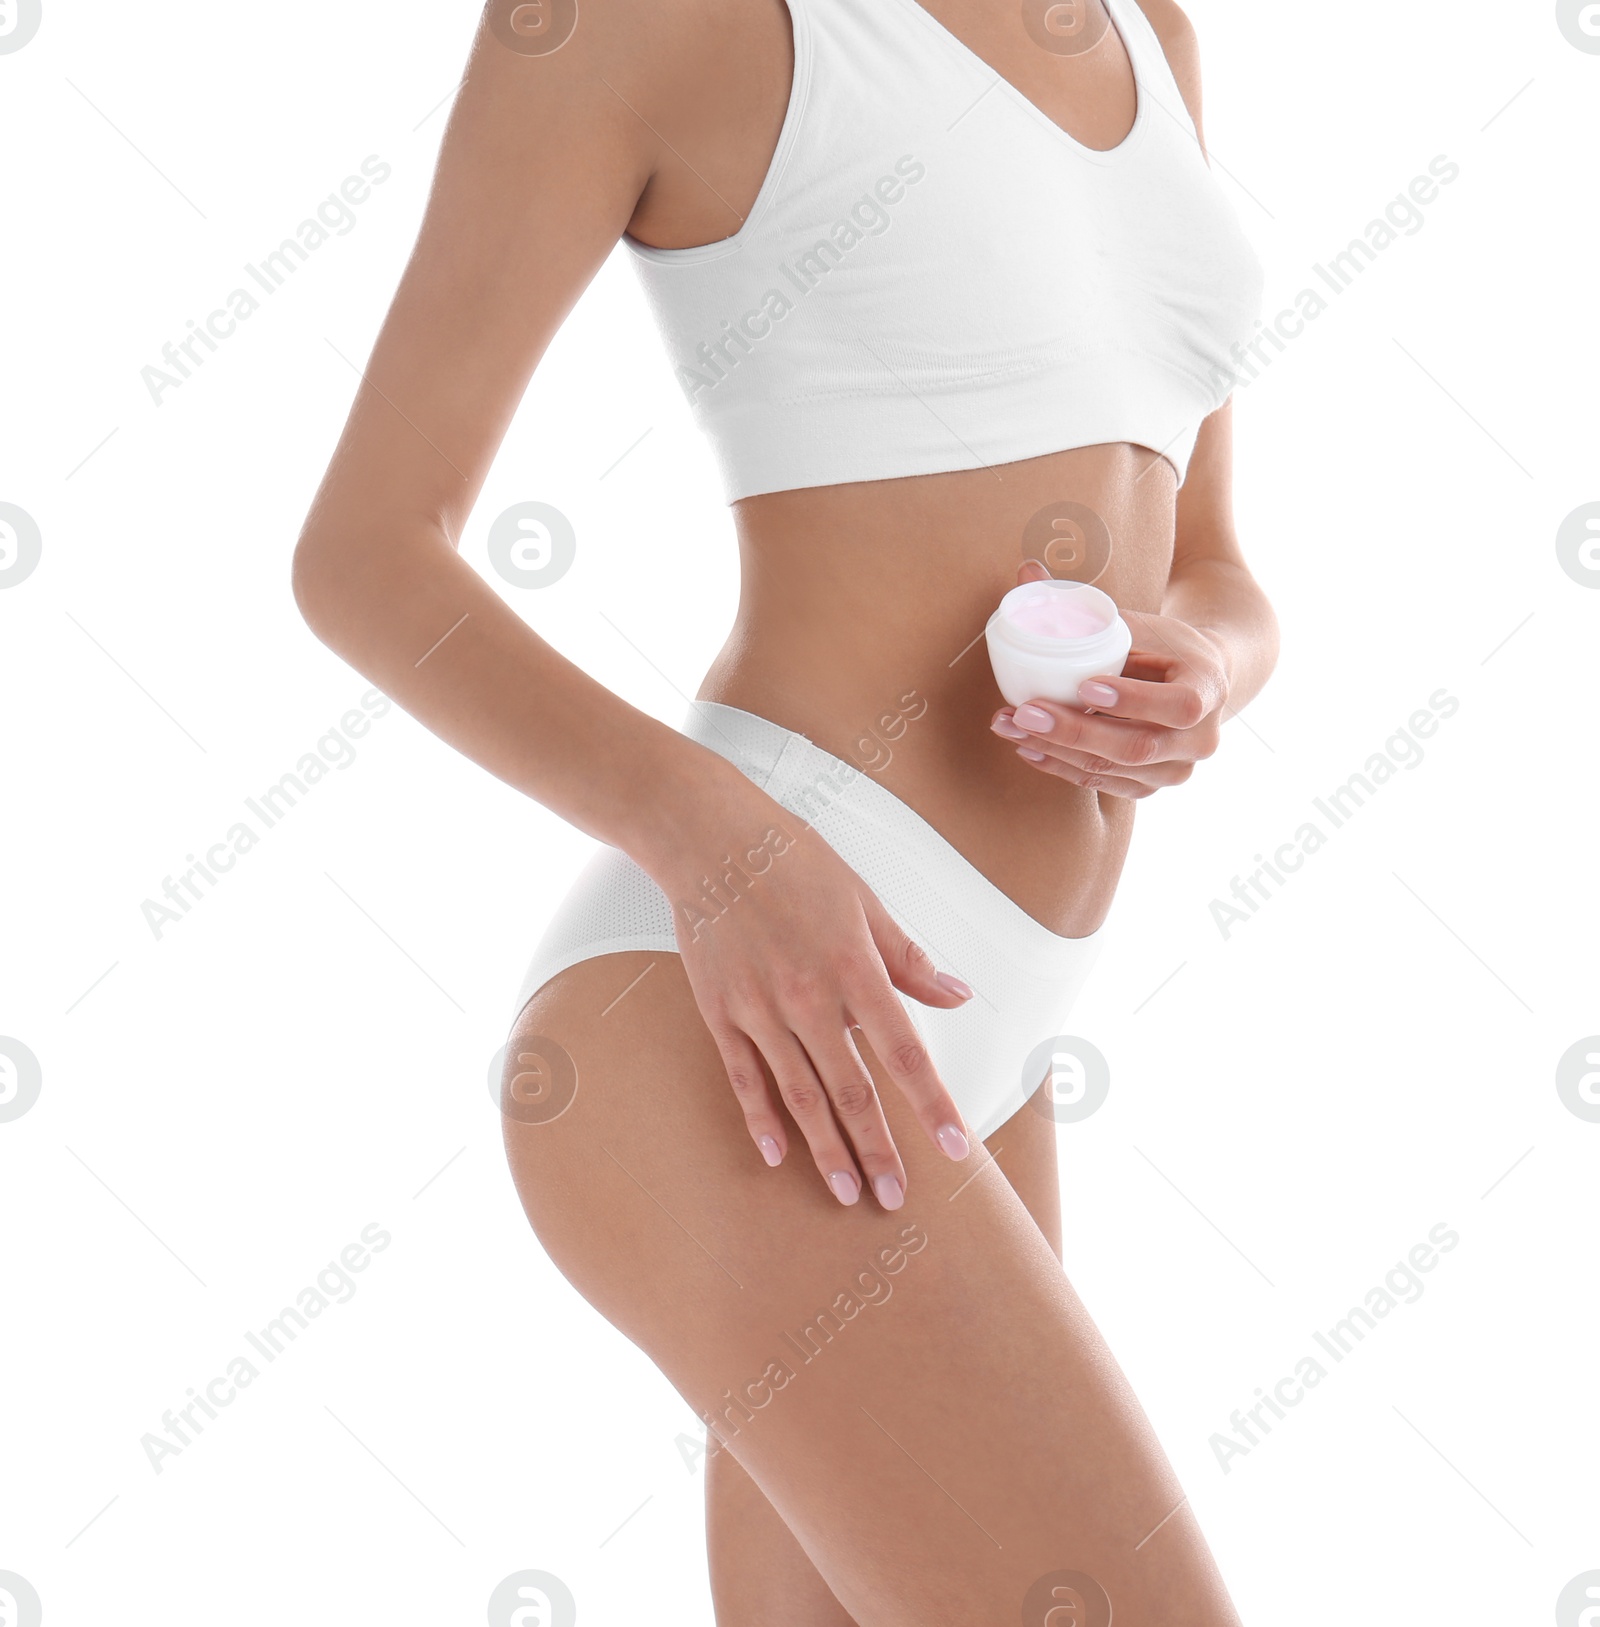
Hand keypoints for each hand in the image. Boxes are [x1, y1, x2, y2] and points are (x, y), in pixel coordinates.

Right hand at [640, 762, 975, 1208]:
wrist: (708, 838)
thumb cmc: (794, 859)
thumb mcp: (865, 901)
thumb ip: (908, 959)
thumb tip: (957, 996)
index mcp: (854, 969)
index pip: (904, 1054)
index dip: (932, 1105)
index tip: (957, 1148)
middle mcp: (807, 998)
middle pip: (852, 1092)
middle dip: (878, 1150)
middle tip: (896, 1199)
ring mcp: (759, 1009)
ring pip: (800, 1096)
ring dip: (825, 1150)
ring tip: (847, 1193)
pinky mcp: (721, 1011)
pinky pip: (744, 1077)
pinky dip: (761, 1119)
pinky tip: (777, 1156)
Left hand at [990, 565, 1229, 799]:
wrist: (1196, 682)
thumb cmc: (1164, 645)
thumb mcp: (1139, 621)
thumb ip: (1085, 602)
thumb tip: (1025, 569)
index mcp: (1208, 690)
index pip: (1177, 706)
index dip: (1132, 701)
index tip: (1085, 686)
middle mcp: (1200, 740)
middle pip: (1137, 747)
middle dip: (1075, 731)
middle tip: (1026, 712)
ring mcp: (1176, 770)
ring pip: (1113, 770)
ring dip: (1056, 750)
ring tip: (1010, 726)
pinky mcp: (1149, 787)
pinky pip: (1102, 785)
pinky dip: (1061, 767)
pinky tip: (1027, 748)